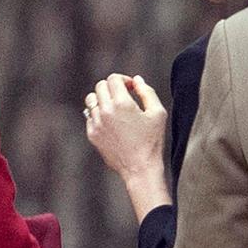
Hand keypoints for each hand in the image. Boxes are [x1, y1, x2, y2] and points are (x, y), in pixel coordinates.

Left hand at [84, 74, 170, 219]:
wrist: (140, 168)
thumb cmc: (152, 141)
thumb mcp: (158, 113)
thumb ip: (147, 92)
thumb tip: (136, 80)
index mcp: (122, 103)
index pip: (113, 79)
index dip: (123, 80)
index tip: (131, 88)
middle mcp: (105, 111)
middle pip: (100, 86)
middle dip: (112, 87)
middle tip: (123, 96)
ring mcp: (96, 123)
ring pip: (91, 99)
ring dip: (102, 99)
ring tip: (114, 108)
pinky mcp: (92, 134)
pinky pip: (90, 116)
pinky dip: (98, 114)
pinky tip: (111, 122)